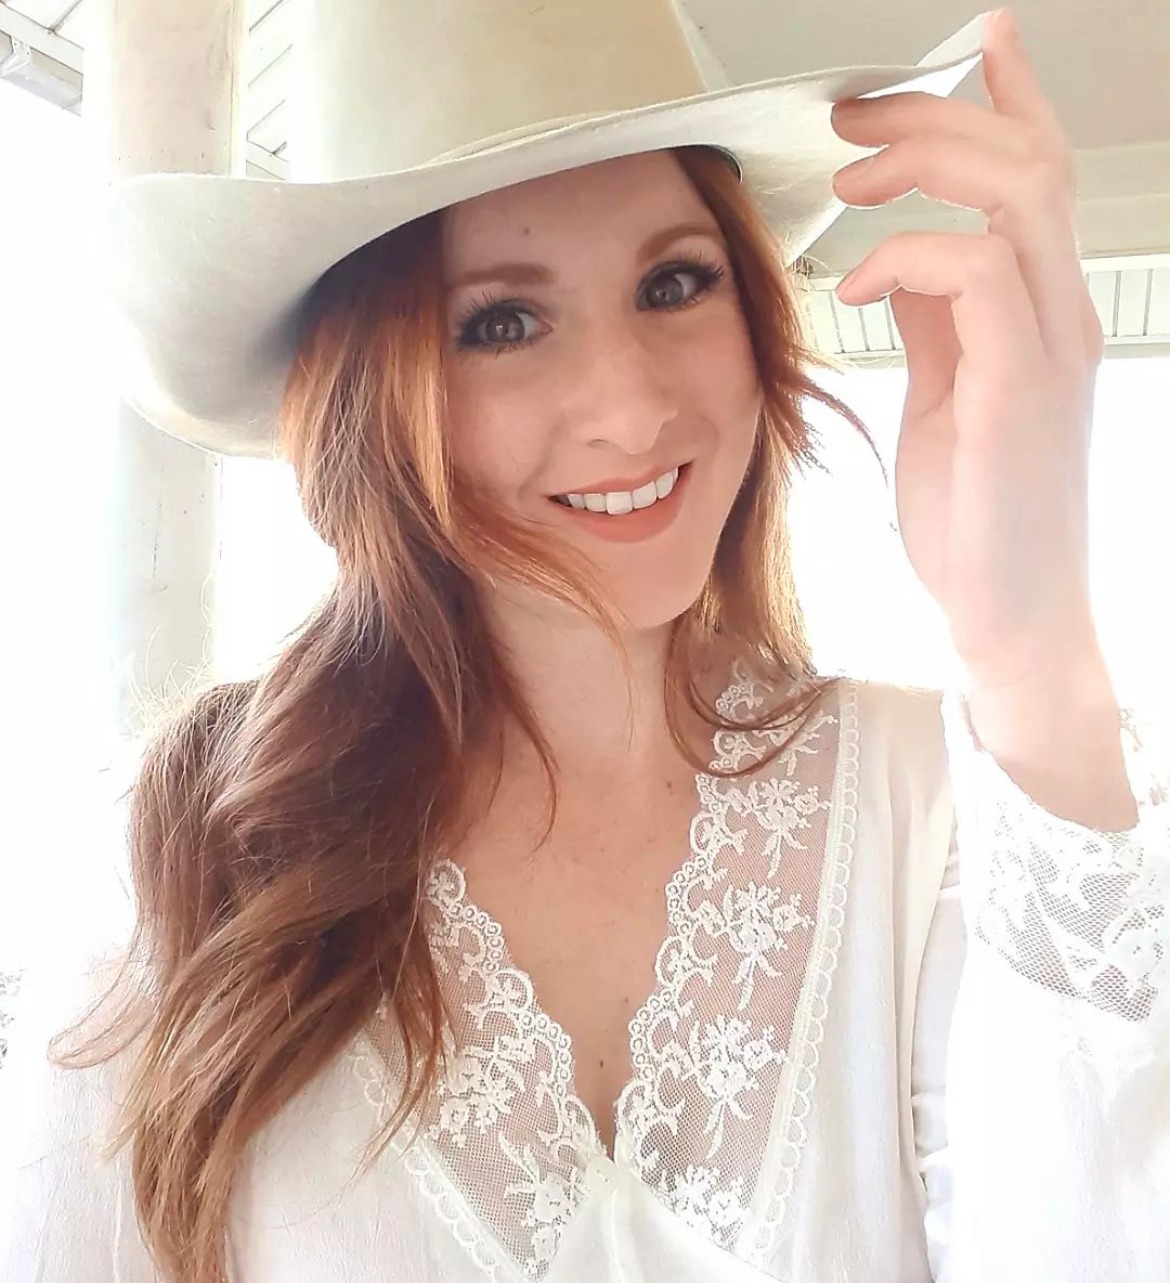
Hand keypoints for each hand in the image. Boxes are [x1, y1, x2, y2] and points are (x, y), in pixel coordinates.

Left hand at [828, 7, 1105, 689]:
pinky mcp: (1018, 390)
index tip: (972, 47)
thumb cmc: (976, 520)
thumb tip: (904, 265)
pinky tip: (856, 285)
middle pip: (1028, 162)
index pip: (1037, 179)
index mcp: (1040, 316)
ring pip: (1017, 196)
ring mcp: (1049, 350)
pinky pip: (977, 275)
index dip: (1009, 101)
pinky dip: (906, 258)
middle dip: (936, 119)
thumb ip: (935, 328)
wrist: (1008, 615)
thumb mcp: (946, 400)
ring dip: (924, 166)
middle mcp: (1059, 318)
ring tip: (851, 183)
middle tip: (853, 123)